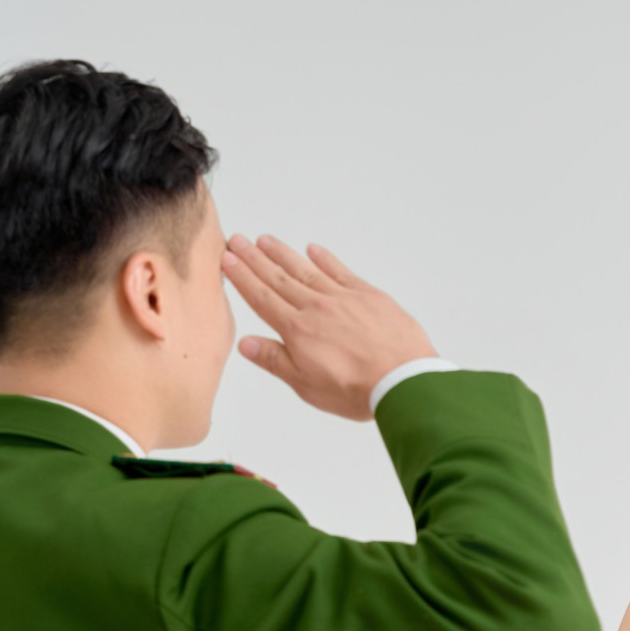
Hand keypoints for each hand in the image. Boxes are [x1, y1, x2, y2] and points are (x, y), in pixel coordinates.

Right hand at [221, 233, 437, 421]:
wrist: (402, 380)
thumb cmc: (356, 390)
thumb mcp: (307, 386)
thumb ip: (275, 361)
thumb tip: (246, 343)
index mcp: (297, 330)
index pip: (262, 298)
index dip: (242, 278)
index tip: (227, 260)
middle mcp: (316, 307)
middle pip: (279, 278)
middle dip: (255, 259)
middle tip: (237, 240)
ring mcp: (342, 298)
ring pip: (305, 270)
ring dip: (283, 254)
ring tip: (265, 240)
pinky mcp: (368, 295)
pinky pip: (340, 271)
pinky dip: (325, 259)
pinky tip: (313, 250)